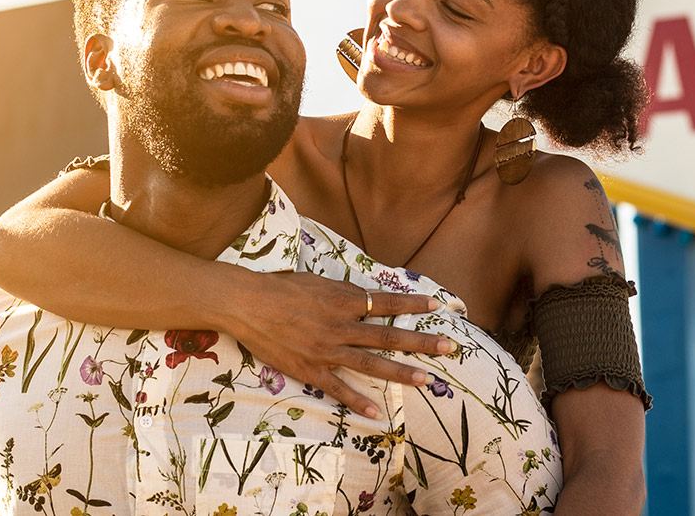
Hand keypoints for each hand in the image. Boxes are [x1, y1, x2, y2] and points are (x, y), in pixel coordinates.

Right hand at [220, 272, 453, 418]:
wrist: (246, 303)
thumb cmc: (279, 287)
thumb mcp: (316, 281)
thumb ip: (342, 292)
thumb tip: (364, 298)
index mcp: (343, 300)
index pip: (386, 302)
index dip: (412, 304)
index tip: (436, 305)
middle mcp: (341, 326)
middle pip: (388, 335)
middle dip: (421, 342)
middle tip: (449, 347)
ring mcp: (326, 350)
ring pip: (371, 363)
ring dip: (401, 372)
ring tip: (426, 380)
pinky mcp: (310, 369)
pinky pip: (338, 388)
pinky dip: (357, 401)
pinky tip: (376, 412)